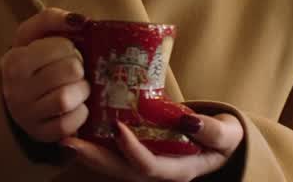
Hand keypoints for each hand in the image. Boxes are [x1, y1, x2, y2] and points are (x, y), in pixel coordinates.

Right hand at [0, 8, 89, 142]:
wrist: (15, 94)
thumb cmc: (31, 60)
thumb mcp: (33, 34)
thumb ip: (52, 18)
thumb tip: (81, 21)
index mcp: (15, 61)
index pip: (62, 47)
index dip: (70, 48)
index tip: (64, 53)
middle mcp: (16, 90)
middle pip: (69, 71)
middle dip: (79, 69)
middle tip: (74, 70)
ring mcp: (26, 115)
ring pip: (67, 99)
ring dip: (82, 91)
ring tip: (78, 87)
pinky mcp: (40, 134)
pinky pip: (69, 125)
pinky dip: (80, 114)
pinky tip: (75, 106)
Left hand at [61, 112, 243, 180]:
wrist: (223, 143)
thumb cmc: (224, 138)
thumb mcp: (228, 134)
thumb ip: (213, 130)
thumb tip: (189, 119)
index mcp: (179, 171)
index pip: (149, 166)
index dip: (132, 150)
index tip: (117, 127)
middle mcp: (158, 173)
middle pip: (121, 171)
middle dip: (94, 158)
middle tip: (70, 141)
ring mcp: (147, 165)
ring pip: (113, 165)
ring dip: (89, 153)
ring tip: (65, 138)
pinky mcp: (140, 154)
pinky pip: (115, 154)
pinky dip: (97, 144)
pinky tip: (80, 130)